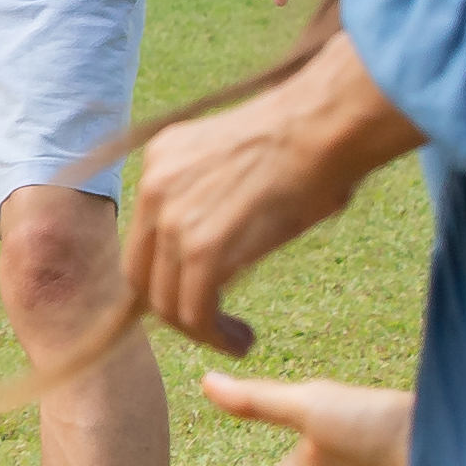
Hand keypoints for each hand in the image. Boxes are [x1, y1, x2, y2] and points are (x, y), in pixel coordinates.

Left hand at [121, 42, 396, 346]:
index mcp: (160, 160)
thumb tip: (221, 246)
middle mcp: (153, 185)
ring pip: (166, 301)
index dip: (164, 277)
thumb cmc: (306, 139)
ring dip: (200, 330)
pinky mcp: (201, 246)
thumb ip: (211, 198)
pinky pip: (194, 309)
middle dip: (175, 310)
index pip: (142, 238)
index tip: (197, 295)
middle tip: (212, 326)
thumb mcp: (238, 161)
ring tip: (236, 339)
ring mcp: (171, 217)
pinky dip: (216, 336)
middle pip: (142, 275)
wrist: (324, 125)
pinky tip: (242, 340)